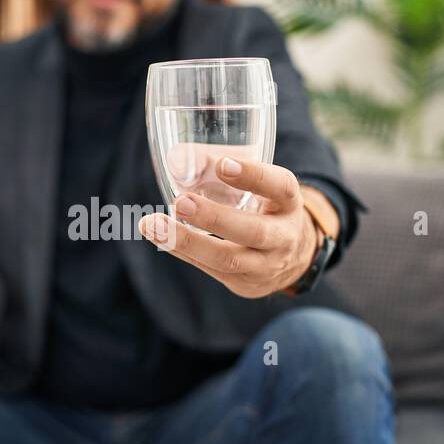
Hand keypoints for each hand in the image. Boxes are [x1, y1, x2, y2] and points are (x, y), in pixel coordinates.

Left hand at [138, 157, 327, 298]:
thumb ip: (215, 165)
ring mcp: (265, 265)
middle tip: (181, 202)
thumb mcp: (251, 182)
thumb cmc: (260, 205)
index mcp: (289, 203)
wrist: (290, 256)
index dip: (254, 176)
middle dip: (215, 218)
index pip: (280, 187)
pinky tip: (157, 234)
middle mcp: (283, 237)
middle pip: (254, 232)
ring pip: (228, 259)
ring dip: (187, 241)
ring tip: (152, 223)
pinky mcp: (243, 283)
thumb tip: (176, 161)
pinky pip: (209, 268)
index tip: (224, 165)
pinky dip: (181, 249)